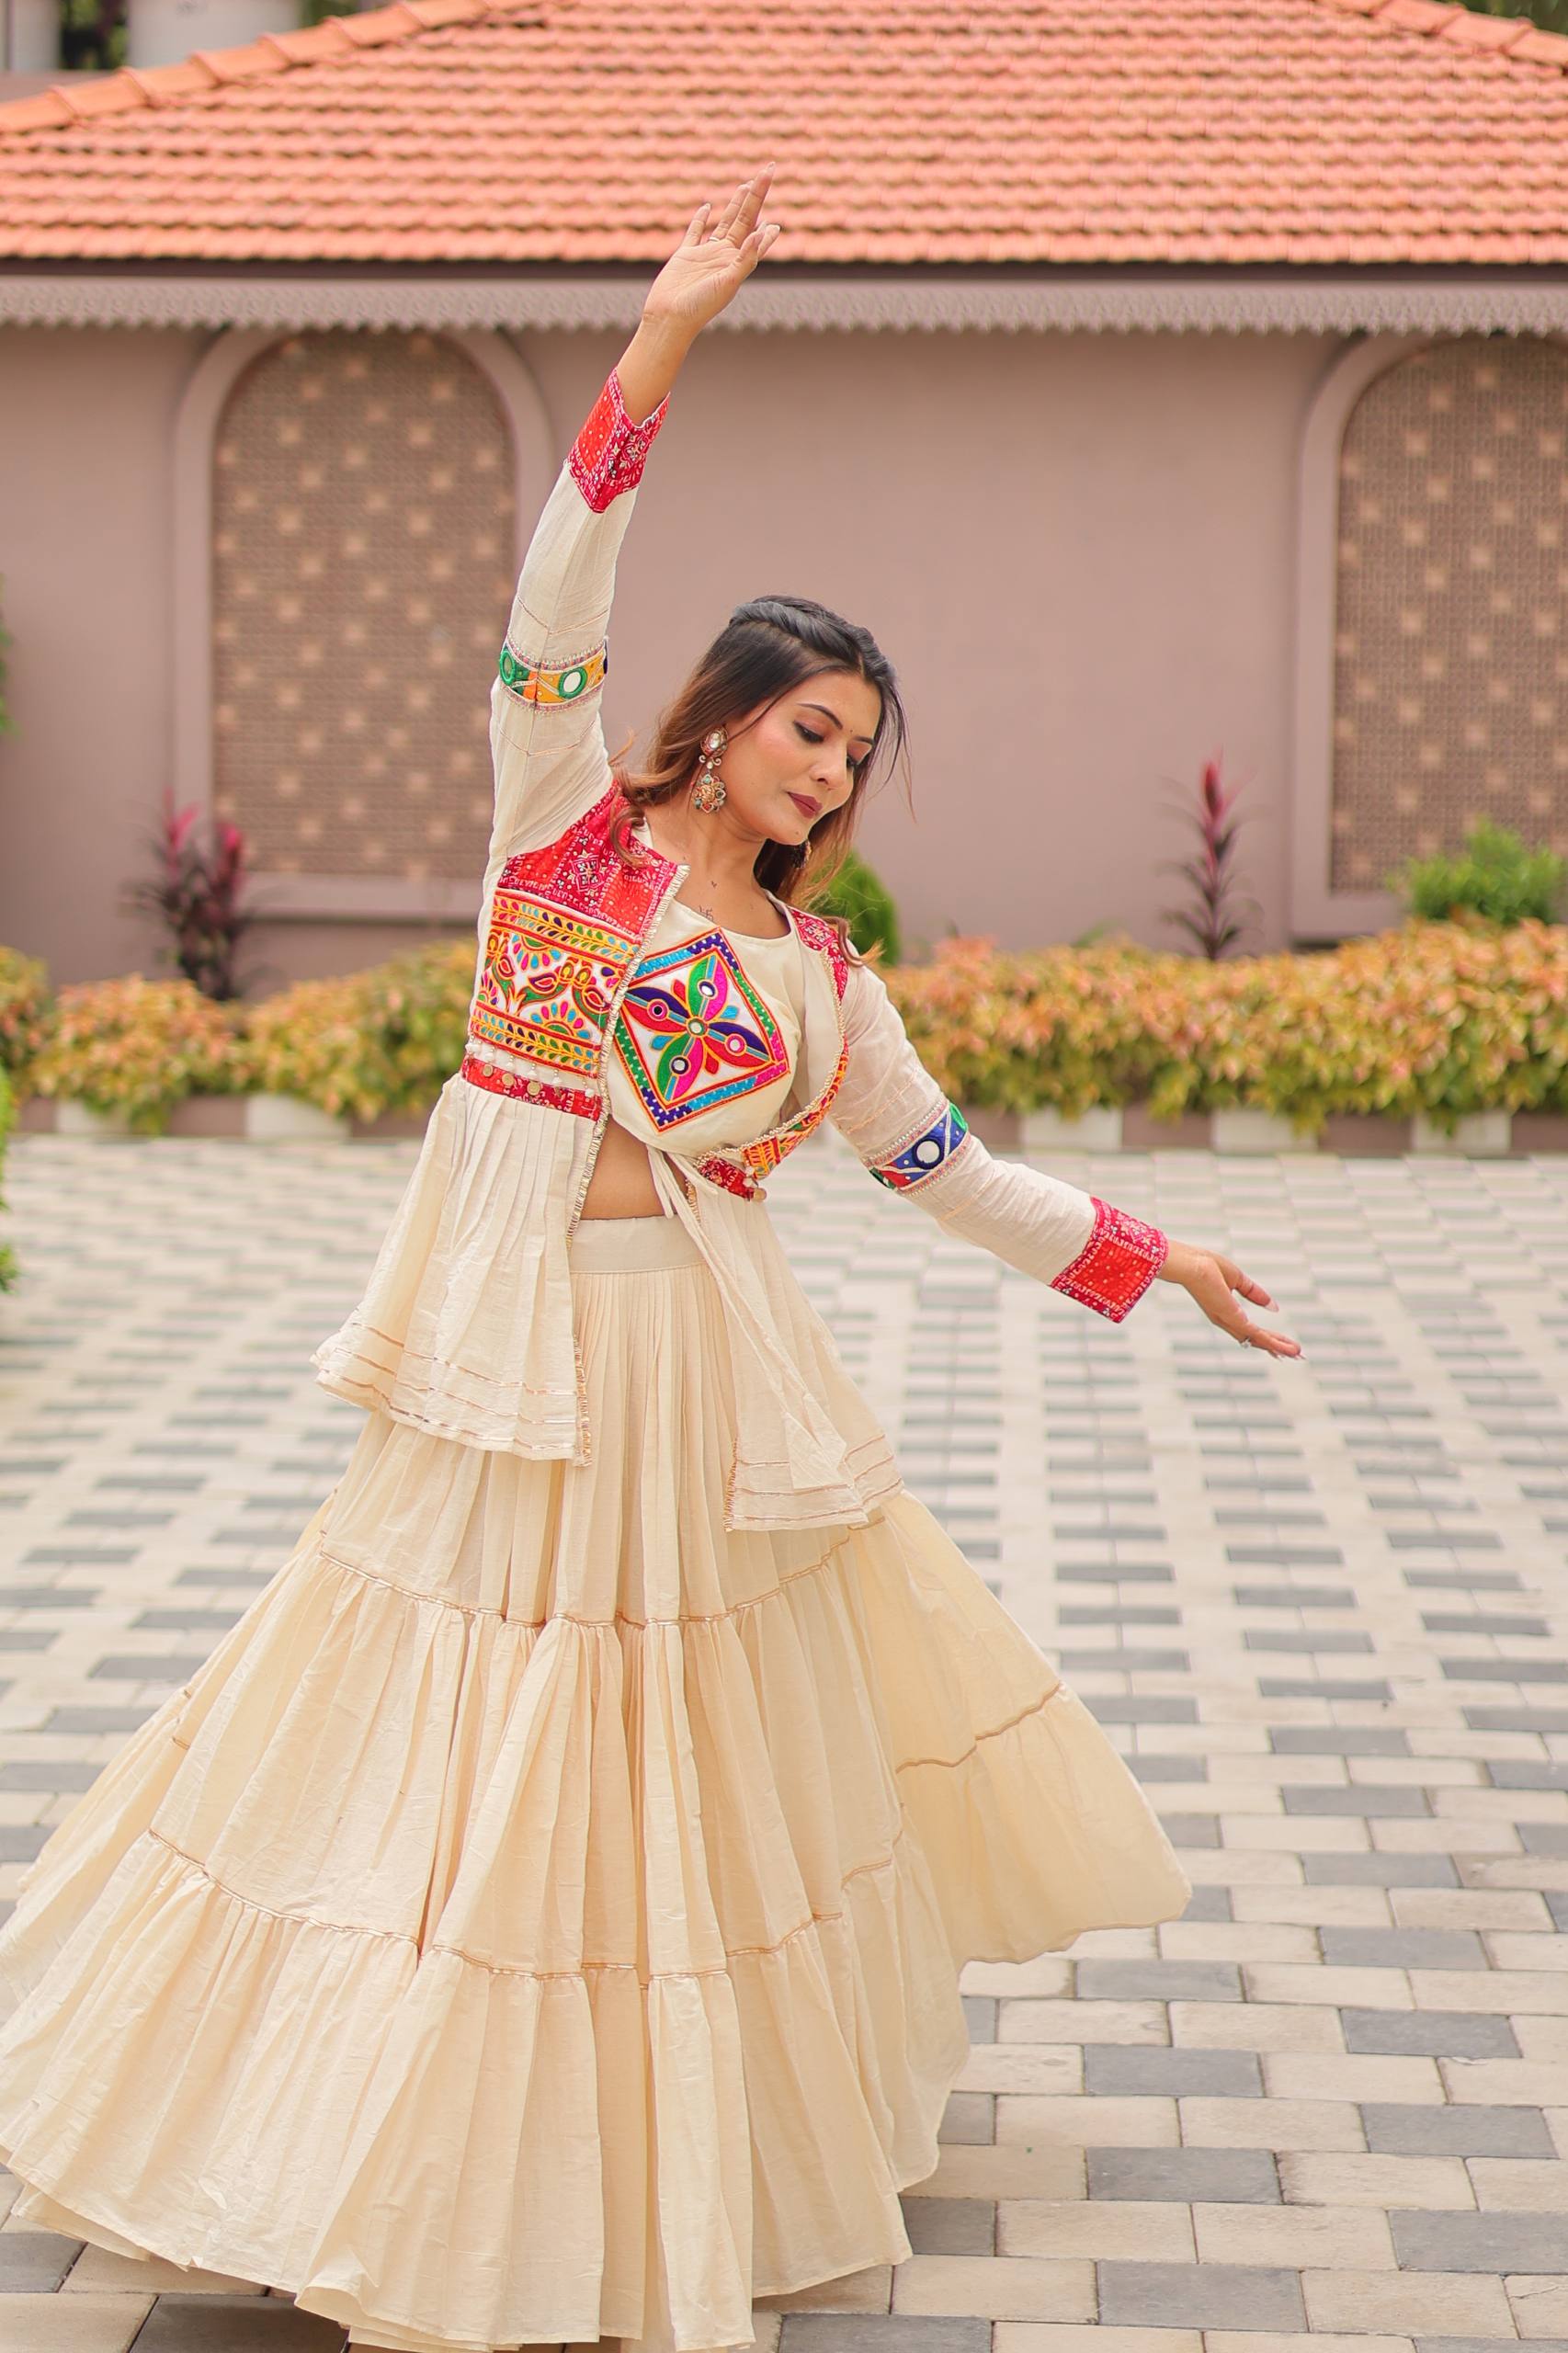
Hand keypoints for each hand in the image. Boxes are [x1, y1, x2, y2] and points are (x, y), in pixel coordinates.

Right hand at [641, 165, 781, 336]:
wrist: (670, 319)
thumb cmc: (700, 306)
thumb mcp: (728, 282)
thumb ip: (745, 259)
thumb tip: (760, 234)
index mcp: (737, 262)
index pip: (757, 232)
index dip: (767, 215)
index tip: (777, 202)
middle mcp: (725, 256)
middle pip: (744, 219)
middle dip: (756, 196)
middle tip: (767, 171)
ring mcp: (705, 255)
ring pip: (724, 223)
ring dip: (735, 205)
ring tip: (746, 186)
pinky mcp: (685, 255)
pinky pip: (695, 233)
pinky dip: (701, 220)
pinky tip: (707, 208)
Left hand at [1156, 1239, 1303, 1358]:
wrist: (1191, 1263)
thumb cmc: (1205, 1265)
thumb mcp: (1237, 1279)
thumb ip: (1255, 1293)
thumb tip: (1274, 1307)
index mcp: (1224, 1310)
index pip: (1249, 1329)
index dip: (1267, 1336)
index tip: (1282, 1343)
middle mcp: (1225, 1320)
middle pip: (1255, 1338)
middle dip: (1276, 1346)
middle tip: (1295, 1354)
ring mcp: (1228, 1321)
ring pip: (1258, 1339)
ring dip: (1278, 1346)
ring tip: (1297, 1353)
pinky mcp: (1233, 1318)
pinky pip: (1256, 1334)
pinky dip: (1273, 1342)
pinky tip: (1286, 1347)